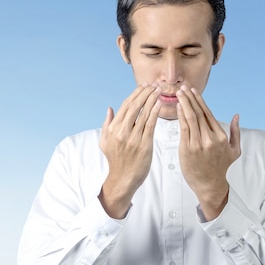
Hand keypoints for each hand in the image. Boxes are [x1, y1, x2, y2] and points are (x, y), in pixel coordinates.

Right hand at [99, 84, 161, 218]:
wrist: (123, 179)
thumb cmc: (116, 161)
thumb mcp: (104, 142)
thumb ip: (107, 124)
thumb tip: (110, 109)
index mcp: (112, 129)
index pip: (125, 106)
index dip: (135, 94)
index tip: (144, 86)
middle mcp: (121, 132)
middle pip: (135, 106)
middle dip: (145, 93)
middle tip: (154, 85)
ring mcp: (133, 138)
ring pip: (143, 113)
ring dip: (152, 99)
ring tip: (159, 91)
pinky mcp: (144, 145)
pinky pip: (150, 125)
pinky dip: (155, 113)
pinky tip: (160, 104)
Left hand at [176, 85, 240, 220]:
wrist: (209, 185)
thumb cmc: (220, 168)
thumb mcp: (234, 151)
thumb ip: (235, 132)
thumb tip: (236, 116)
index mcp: (220, 137)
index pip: (208, 113)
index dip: (200, 101)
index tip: (193, 91)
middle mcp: (210, 138)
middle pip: (198, 113)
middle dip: (190, 98)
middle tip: (183, 88)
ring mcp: (198, 143)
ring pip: (190, 118)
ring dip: (184, 104)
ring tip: (178, 94)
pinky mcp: (187, 149)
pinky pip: (184, 129)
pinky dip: (180, 117)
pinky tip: (177, 108)